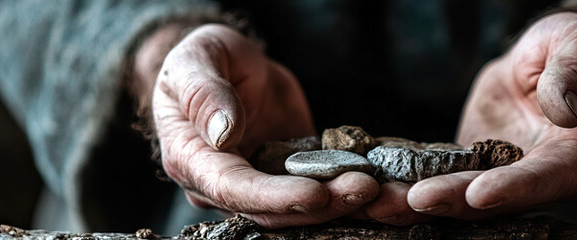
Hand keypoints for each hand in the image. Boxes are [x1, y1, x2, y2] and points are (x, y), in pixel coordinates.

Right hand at [133, 24, 378, 227]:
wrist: (228, 68)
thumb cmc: (202, 62)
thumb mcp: (196, 61)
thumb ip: (205, 94)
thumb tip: (223, 132)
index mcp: (193, 161)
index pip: (233, 190)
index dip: (275, 196)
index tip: (315, 193)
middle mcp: (223, 186)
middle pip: (274, 209)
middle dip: (322, 204)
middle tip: (366, 188)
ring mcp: (260, 186)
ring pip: (301, 209)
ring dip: (342, 203)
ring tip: (381, 190)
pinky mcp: (291, 178)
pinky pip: (321, 190)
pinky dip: (350, 191)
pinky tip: (383, 184)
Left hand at [364, 12, 576, 223]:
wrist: (551, 58)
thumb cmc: (575, 47)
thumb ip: (575, 71)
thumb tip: (563, 110)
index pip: (549, 178)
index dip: (515, 189)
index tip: (477, 192)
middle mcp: (544, 178)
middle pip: (498, 200)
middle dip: (454, 202)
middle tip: (413, 200)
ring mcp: (505, 177)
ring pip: (462, 198)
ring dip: (420, 204)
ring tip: (380, 202)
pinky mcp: (472, 167)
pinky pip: (441, 179)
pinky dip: (407, 185)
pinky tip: (374, 185)